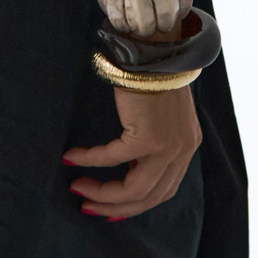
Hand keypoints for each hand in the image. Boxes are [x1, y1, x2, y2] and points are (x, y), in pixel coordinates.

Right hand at [64, 84, 200, 221]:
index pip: (163, 190)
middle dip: (115, 205)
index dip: (135, 204)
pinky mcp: (150, 138)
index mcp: (186, 147)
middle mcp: (182, 151)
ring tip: (78, 189)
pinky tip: (72, 158)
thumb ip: (150, 140)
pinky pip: (113, 159)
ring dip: (103, 193)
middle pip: (149, 196)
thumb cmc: (151, 74)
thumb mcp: (159, 114)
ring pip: (135, 189)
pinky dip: (90, 161)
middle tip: (87, 206)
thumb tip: (126, 164)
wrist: (155, 49)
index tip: (110, 208)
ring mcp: (169, 147)